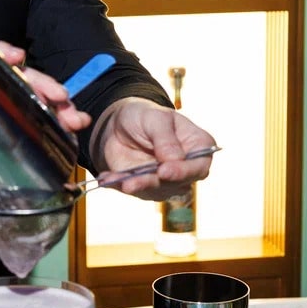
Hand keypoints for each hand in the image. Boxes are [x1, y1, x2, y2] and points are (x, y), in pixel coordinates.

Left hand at [91, 97, 215, 200]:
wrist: (120, 124)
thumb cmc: (145, 116)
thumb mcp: (155, 118)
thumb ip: (166, 139)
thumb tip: (174, 160)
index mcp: (198, 147)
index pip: (199, 167)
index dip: (184, 172)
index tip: (165, 171)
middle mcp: (186, 168)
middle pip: (178, 184)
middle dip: (155, 183)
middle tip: (136, 181)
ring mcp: (167, 181)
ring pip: (156, 191)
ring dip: (137, 186)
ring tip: (121, 181)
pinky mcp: (146, 187)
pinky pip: (133, 189)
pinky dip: (120, 184)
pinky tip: (107, 178)